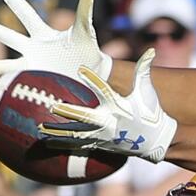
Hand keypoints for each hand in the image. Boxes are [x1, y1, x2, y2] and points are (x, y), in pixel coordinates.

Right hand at [0, 0, 112, 82]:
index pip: (28, 16)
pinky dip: (8, 88)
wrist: (91, 78)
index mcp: (43, 35)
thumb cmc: (87, 52)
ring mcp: (33, 67)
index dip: (18, 4)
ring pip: (9, 66)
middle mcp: (33, 50)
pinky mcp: (36, 83)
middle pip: (10, 37)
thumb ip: (83, 16)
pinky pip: (19, 84)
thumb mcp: (85, 33)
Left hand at [38, 51, 177, 161]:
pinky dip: (62, 144)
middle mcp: (108, 121)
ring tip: (41, 128)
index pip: (105, 90)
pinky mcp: (99, 144)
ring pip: (77, 134)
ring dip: (59, 132)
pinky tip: (46, 143)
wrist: (154, 140)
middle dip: (69, 112)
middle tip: (53, 106)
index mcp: (118, 105)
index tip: (81, 69)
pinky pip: (78, 145)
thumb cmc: (149, 112)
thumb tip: (151, 50)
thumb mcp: (146, 91)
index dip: (93, 79)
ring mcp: (102, 135)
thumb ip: (144, 71)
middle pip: (85, 116)